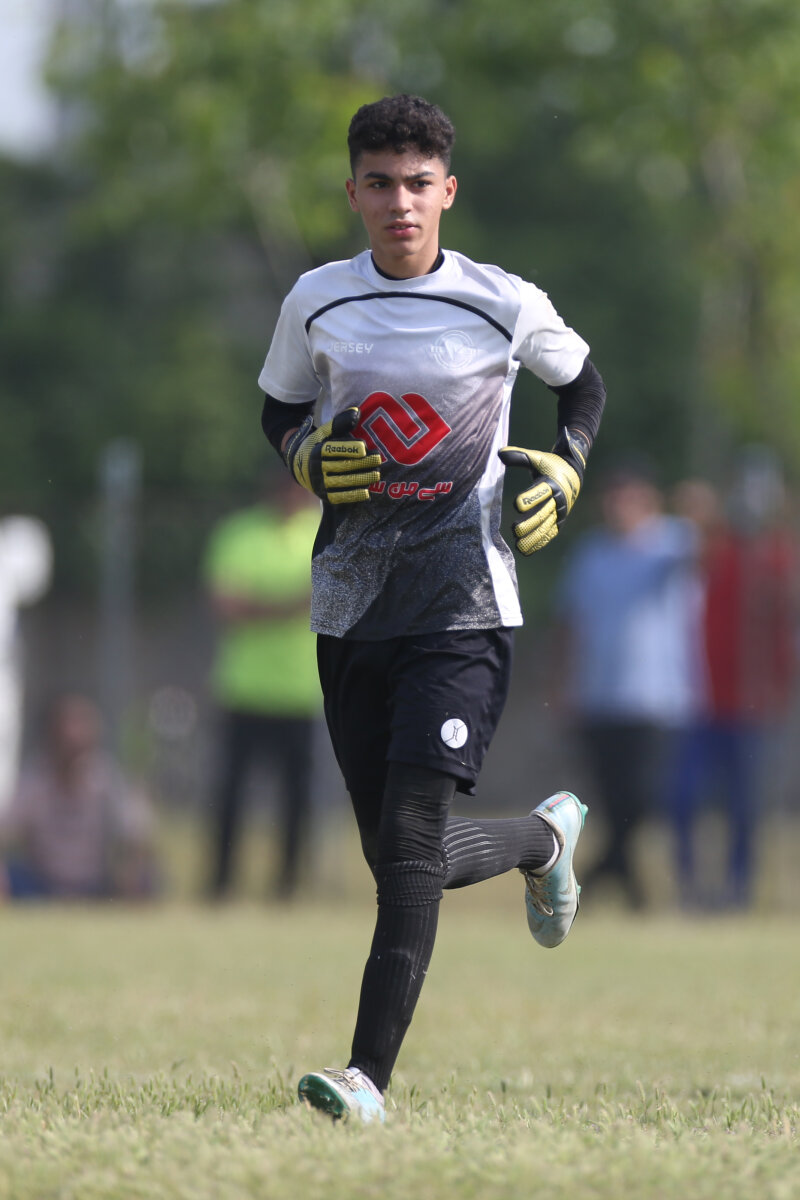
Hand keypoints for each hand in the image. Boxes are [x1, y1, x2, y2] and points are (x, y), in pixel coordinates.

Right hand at [283, 407, 381, 503]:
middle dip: (361, 463)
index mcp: (316, 450)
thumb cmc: (317, 445)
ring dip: (360, 479)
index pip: (333, 450)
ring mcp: (319, 483)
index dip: (348, 449)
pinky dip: (353, 495)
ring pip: (342, 482)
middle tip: (378, 460)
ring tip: (376, 475)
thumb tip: (357, 411)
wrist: (298, 466)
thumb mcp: (324, 432)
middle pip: (341, 466)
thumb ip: (339, 423)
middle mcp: (316, 468)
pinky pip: (339, 497)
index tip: (364, 447)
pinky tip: (366, 492)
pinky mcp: (324, 495)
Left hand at [498, 427, 587, 554]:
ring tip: (518, 545)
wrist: (573, 474)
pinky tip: (526, 551)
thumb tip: (499, 453)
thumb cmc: (549, 465)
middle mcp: (557, 500)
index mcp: (551, 484)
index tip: (517, 505)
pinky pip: (549, 534)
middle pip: (542, 514)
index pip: (540, 492)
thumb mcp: (537, 458)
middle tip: (514, 529)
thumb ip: (519, 457)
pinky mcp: (559, 521)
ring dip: (532, 538)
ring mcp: (559, 513)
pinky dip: (538, 543)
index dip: (529, 499)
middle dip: (529, 523)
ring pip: (545, 528)